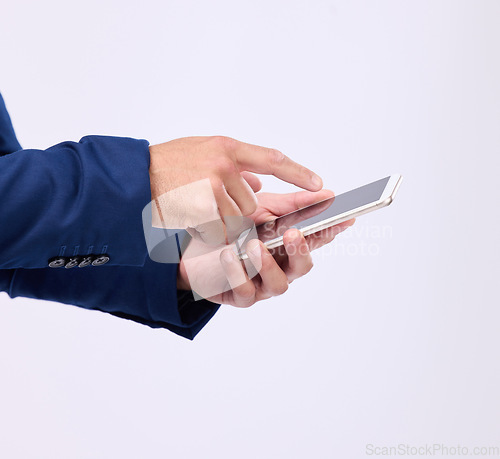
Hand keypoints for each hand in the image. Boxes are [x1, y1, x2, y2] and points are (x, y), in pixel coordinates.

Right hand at [148, 136, 322, 241]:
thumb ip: (232, 164)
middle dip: (235, 210)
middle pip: (251, 202)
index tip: (319, 184)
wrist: (132, 176)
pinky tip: (189, 219)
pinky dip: (206, 232)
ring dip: (220, 222)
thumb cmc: (167, 164)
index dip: (298, 173)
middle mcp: (223, 165)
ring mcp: (212, 187)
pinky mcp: (201, 208)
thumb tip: (258, 183)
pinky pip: (217, 231)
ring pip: (235, 220)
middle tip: (209, 204)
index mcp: (226, 148)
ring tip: (195, 209)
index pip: (272, 159)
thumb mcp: (201, 152)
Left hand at [177, 189, 354, 306]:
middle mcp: (280, 267)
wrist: (193, 248)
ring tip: (254, 245)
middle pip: (302, 267)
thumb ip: (291, 205)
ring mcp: (262, 284)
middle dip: (301, 251)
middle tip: (294, 233)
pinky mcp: (240, 296)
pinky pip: (245, 290)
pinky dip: (237, 272)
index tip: (345, 217)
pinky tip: (228, 255)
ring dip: (268, 264)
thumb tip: (326, 193)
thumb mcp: (260, 209)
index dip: (331, 231)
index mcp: (288, 246)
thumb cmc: (232, 228)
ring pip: (278, 284)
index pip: (316, 239)